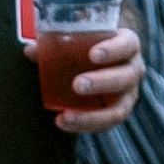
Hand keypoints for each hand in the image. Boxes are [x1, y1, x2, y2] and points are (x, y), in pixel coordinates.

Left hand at [25, 23, 143, 134]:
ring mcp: (128, 94)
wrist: (103, 60)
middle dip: (102, 82)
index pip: (127, 44)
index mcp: (127, 45)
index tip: (92, 54)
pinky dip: (85, 125)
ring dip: (93, 115)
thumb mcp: (78, 39)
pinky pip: (105, 123)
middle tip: (77, 84)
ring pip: (119, 109)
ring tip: (66, 116)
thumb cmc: (90, 44)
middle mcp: (133, 70)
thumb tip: (30, 51)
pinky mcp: (117, 112)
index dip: (113, 49)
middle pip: (125, 77)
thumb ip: (56, 42)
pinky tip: (63, 122)